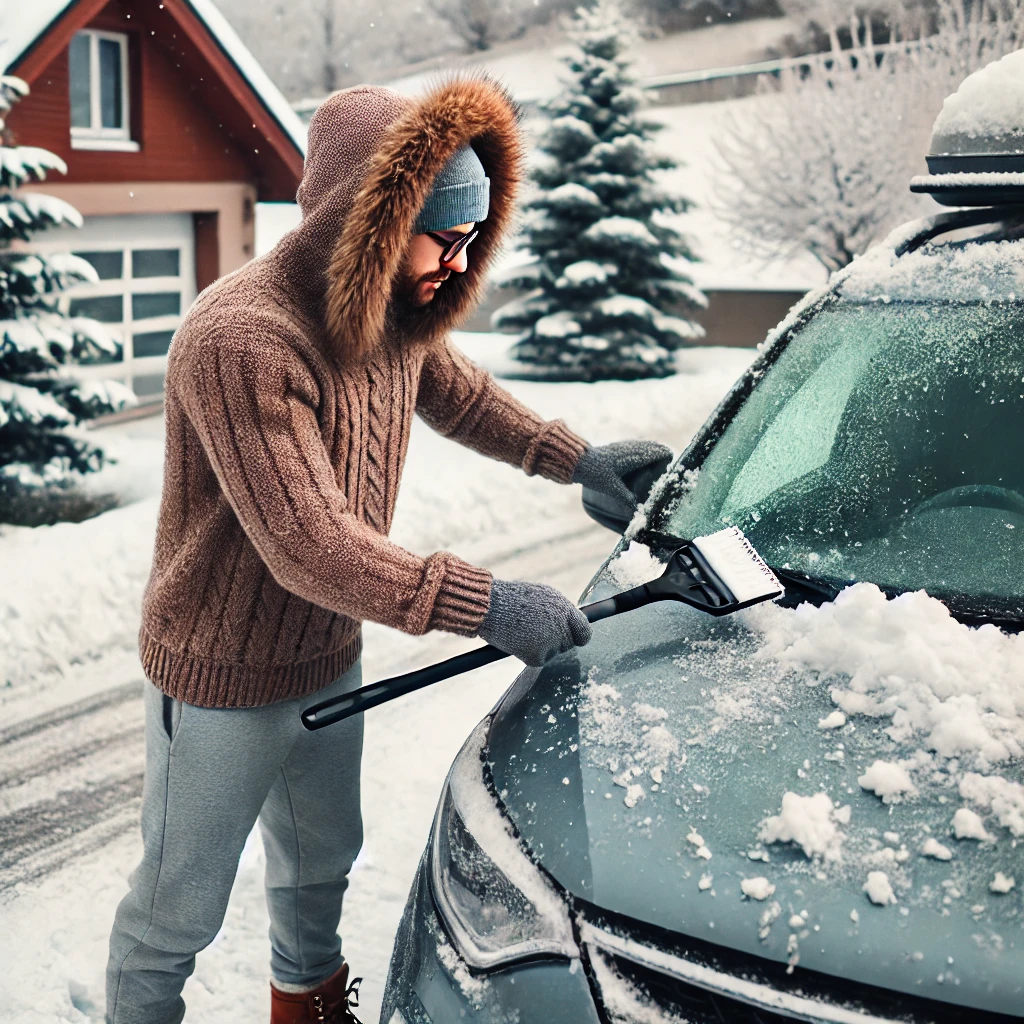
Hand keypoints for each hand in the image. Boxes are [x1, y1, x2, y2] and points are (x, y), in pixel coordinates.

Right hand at [477, 578, 591, 665]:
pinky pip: (540, 660)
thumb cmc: (513, 599)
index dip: (579, 635)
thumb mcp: (543, 596)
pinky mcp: (537, 656)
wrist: (490, 606)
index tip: (573, 637)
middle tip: (537, 631)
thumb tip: (573, 624)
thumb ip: (562, 611)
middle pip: (568, 644)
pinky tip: (518, 640)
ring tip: (524, 631)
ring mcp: (550, 643)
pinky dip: (529, 654)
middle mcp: (561, 627)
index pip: (584, 632)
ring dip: (542, 647)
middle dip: (556, 640)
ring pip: (553, 652)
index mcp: (565, 609)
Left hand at [571, 440, 673, 505]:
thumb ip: (626, 498)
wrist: (578, 461)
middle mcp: (631, 448)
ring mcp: (624, 446)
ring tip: (661, 456)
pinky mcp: (618, 447)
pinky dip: (643, 448)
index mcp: (633, 457)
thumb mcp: (612, 488)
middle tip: (670, 462)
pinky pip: (636, 445)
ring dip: (653, 449)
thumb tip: (638, 512)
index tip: (673, 463)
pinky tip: (642, 453)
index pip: (658, 452)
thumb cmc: (596, 474)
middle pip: (654, 446)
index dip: (667, 456)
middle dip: (662, 453)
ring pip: (645, 444)